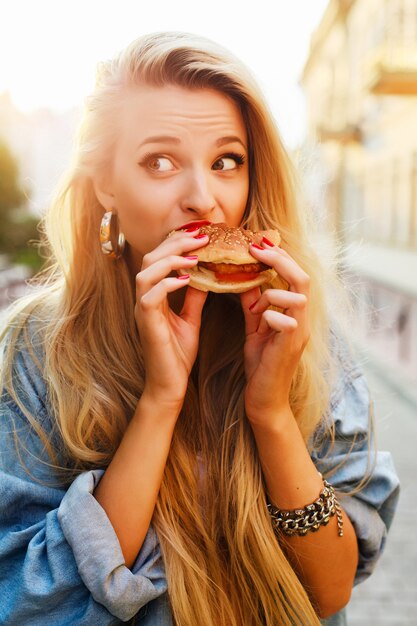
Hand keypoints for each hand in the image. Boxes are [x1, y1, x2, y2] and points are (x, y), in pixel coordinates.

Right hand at [134, 228, 208, 411]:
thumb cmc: (178, 354)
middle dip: (175, 243)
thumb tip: (205, 275)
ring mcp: (142, 311)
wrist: (170, 384)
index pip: (159, 259)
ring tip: (195, 255)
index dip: (177, 243)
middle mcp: (144, 299)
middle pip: (151, 258)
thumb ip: (194, 297)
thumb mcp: (190, 319)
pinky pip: (149, 296)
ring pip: (146, 272)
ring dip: (170, 259)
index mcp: (153, 295)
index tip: (201, 234)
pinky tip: (187, 279)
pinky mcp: (146, 324)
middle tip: (201, 236)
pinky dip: (167, 284)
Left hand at [240, 240, 309, 425]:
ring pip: (298, 296)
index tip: (256, 243)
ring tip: (255, 299)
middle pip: (302, 278)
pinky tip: (258, 320)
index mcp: (294, 313)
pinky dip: (269, 315)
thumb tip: (244, 279)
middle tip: (255, 247)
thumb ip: (254, 305)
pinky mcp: (291, 347)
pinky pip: (286, 321)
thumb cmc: (261, 364)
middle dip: (279, 259)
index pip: (295, 275)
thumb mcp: (255, 327)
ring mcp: (299, 333)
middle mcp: (302, 320)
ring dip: (273, 290)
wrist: (264, 399)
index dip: (279, 256)